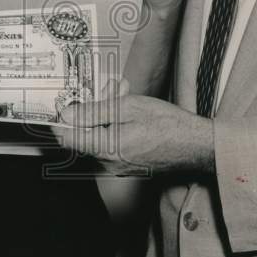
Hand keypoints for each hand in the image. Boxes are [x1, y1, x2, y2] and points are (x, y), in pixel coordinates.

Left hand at [52, 78, 213, 175]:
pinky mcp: (127, 165)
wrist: (195, 145)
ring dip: (106, 113)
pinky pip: (111, 143)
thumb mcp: (127, 107)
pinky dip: (115, 125)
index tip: (61, 104)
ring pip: (99, 136)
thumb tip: (66, 116)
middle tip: (107, 90)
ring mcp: (118, 166)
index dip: (61, 120)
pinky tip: (129, 110)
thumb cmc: (166, 124)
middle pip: (85, 134)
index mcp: (106, 148)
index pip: (68, 139)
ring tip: (123, 94)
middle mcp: (108, 163)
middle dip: (91, 109)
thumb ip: (93, 112)